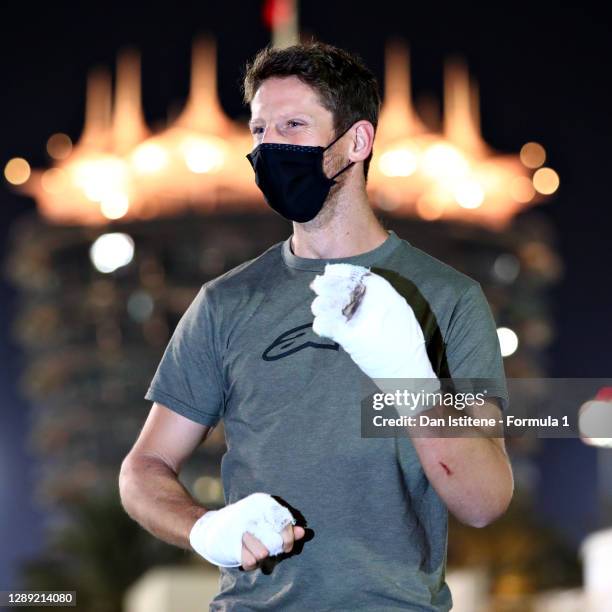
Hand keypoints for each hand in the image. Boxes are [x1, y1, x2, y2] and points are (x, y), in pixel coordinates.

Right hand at [189, 492, 299, 567]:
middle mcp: (252, 512)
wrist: (210, 527)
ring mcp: (240, 527)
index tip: (286, 547)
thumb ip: (283, 525)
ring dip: (260, 555)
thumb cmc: (244, 524)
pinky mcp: (231, 542)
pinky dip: (250, 561)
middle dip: (274, 548)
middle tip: (268, 548)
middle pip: (274, 541)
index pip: (284, 521)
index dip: (288, 537)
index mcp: (261, 502)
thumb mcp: (264, 520)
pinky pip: (250, 561)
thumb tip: (304, 532)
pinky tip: (246, 554)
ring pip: (263, 553)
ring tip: (253, 549)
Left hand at [310, 263, 439, 398]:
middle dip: (325, 286)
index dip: (338, 272)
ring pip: (326, 304)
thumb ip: (377, 292)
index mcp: (384, 291)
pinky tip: (325, 326)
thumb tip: (352, 281)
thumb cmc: (404, 339)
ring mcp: (358, 318)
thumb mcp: (397, 307)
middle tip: (318, 288)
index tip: (328, 272)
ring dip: (320, 305)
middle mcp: (371, 301)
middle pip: (336, 286)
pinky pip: (324, 325)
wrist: (408, 369)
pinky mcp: (348, 338)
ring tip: (321, 308)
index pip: (354, 273)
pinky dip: (321, 324)